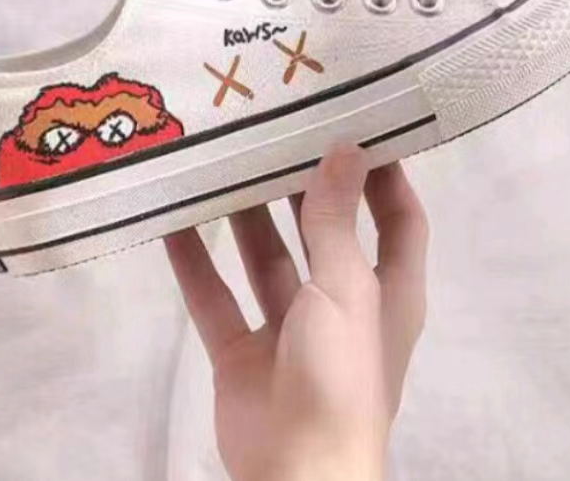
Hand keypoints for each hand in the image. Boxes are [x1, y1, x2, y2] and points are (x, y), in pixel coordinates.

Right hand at [164, 149, 427, 480]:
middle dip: (300, 186)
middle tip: (271, 129)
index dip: (385, 177)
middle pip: (323, 231)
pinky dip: (193, 262)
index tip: (359, 124)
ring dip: (244, 217)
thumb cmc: (341, 374)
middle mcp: (340, 304)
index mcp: (386, 292)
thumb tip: (346, 147)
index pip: (398, 221)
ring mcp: (287, 329)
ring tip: (219, 161)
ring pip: (264, 258)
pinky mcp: (241, 352)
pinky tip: (171, 220)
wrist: (296, 473)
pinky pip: (214, 296)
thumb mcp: (346, 288)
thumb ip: (336, 220)